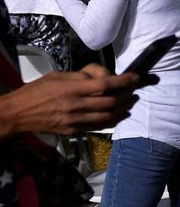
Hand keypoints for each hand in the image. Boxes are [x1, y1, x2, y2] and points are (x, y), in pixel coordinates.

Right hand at [0, 65, 143, 138]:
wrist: (18, 114)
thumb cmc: (36, 91)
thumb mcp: (57, 75)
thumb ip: (80, 76)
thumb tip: (102, 76)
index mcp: (70, 88)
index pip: (104, 85)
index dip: (123, 81)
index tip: (135, 77)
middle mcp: (75, 105)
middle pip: (110, 102)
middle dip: (127, 95)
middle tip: (134, 89)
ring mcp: (75, 120)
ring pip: (108, 116)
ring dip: (123, 109)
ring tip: (131, 101)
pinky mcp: (73, 131)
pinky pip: (99, 126)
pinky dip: (113, 120)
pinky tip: (120, 114)